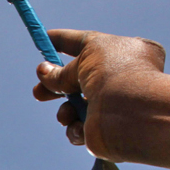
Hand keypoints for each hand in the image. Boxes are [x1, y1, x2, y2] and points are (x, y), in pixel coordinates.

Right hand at [32, 29, 169, 168]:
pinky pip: (82, 128)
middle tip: (38, 92)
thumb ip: (61, 70)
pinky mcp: (110, 129)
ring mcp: (117, 104)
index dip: (63, 41)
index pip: (88, 42)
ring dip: (66, 110)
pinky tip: (79, 127)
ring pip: (78, 106)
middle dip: (55, 86)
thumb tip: (43, 71)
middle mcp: (124, 76)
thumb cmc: (114, 75)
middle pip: (80, 78)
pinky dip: (76, 128)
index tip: (43, 40)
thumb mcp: (83, 60)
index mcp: (126, 50)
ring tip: (65, 115)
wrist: (131, 113)